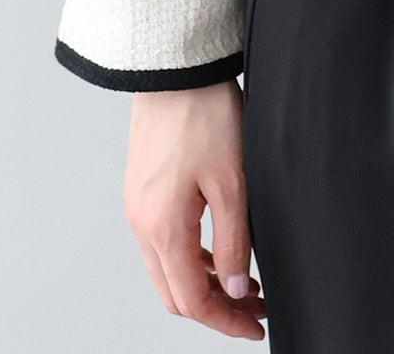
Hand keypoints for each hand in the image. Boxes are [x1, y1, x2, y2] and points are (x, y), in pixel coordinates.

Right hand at [123, 81, 265, 338]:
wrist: (176, 67)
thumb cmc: (205, 113)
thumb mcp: (234, 180)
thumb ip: (236, 241)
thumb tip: (238, 289)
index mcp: (162, 227)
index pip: (192, 299)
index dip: (226, 320)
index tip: (255, 326)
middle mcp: (142, 224)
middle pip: (175, 293)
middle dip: (216, 308)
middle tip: (255, 308)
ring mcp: (138, 208)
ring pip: (168, 269)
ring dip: (204, 283)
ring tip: (246, 281)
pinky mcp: (142, 191)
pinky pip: (163, 243)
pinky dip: (191, 258)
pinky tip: (221, 249)